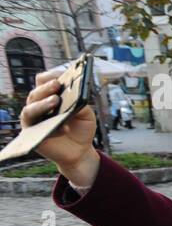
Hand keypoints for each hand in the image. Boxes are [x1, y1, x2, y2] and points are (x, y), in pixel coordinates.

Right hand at [20, 69, 98, 186]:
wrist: (80, 151)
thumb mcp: (87, 115)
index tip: (61, 74)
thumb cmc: (81, 129)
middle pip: (37, 92)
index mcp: (51, 96)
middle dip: (47, 87)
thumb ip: (82, 104)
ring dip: (43, 103)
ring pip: (31, 107)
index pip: (45, 81)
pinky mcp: (32, 133)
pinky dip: (47, 124)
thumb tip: (77, 94)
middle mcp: (39, 105)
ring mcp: (34, 119)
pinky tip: (61, 125)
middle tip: (57, 84)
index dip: (51, 76)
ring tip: (55, 101)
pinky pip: (34, 126)